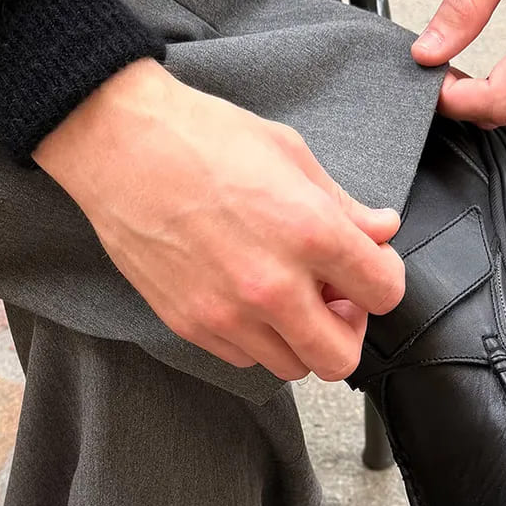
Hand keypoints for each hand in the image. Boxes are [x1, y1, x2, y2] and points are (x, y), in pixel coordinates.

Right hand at [33, 59, 405, 380]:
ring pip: (292, 367)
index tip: (368, 268)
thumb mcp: (290, 155)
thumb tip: (382, 230)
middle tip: (334, 298)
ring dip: (301, 339)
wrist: (119, 145)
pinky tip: (247, 299)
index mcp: (310, 233)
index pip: (385, 293)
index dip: (384, 280)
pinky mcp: (190, 325)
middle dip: (348, 330)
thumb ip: (343, 205)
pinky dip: (256, 339)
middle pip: (341, 357)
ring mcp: (228, 313)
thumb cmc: (201, 138)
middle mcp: (272, 285)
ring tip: (287, 298)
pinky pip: (244, 359)